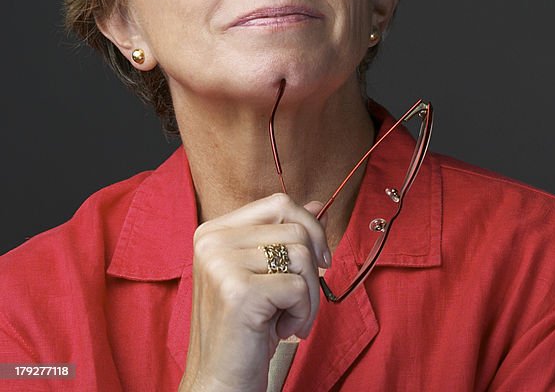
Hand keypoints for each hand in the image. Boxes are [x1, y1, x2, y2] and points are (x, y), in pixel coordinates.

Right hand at [178, 193, 330, 391]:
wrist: (220, 382)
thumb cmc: (246, 330)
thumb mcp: (266, 275)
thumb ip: (284, 237)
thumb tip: (315, 203)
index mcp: (214, 231)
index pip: (279, 203)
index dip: (310, 227)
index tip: (319, 258)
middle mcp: (212, 241)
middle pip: (296, 230)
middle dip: (312, 269)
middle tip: (299, 300)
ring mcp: (221, 264)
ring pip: (301, 256)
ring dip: (308, 295)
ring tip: (286, 319)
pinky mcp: (239, 291)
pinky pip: (298, 286)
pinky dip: (302, 313)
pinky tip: (280, 331)